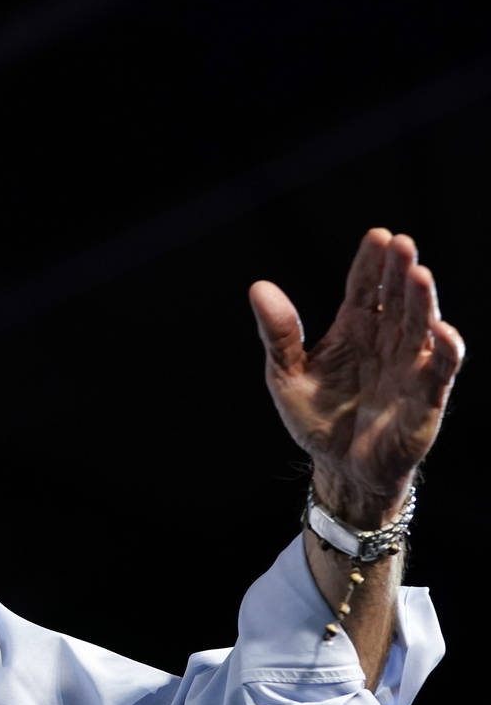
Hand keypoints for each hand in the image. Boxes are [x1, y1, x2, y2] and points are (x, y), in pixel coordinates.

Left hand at [249, 229, 463, 525]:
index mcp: (354, 329)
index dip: (371, 263)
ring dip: (423, 301)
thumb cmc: (316, 418)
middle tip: (400, 243)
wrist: (339, 468)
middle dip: (399, 271)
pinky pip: (441, 369)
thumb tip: (258, 287)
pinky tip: (441, 330)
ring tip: (418, 274)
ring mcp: (409, 365)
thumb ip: (278, 333)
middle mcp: (386, 340)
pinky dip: (445, 349)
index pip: (365, 287)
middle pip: (397, 298)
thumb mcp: (286, 375)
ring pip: (421, 325)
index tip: (377, 235)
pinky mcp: (426, 396)